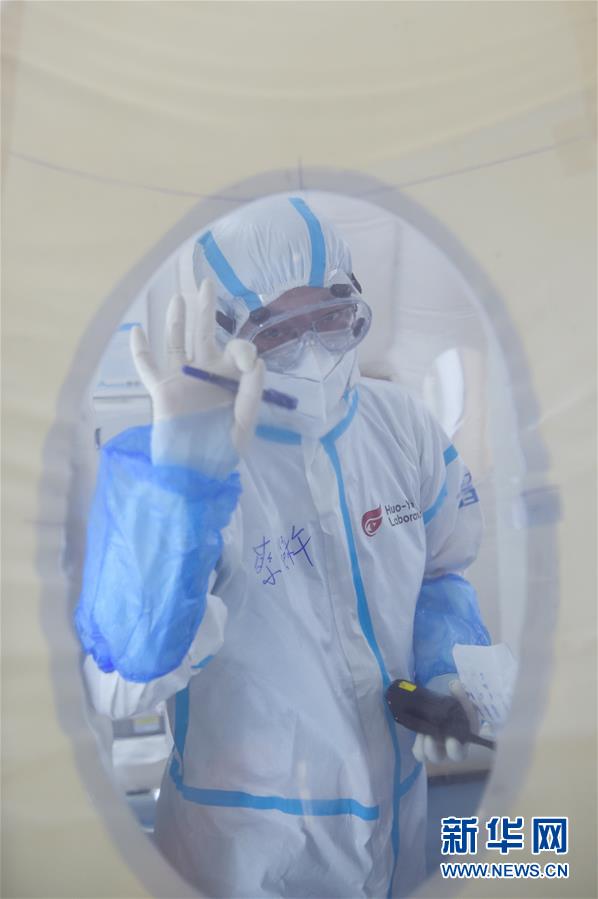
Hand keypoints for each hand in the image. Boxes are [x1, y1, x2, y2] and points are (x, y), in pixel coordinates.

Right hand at [131, 279, 263, 474]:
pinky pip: (148, 367)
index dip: (242, 348)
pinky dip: (140, 350)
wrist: (194, 472)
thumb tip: (257, 360)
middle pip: (205, 335)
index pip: (236, 351)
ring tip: (177, 297)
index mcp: (229, 380)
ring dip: (176, 321)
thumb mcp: (244, 424)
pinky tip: (137, 329)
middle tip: (206, 283)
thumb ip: (251, 392)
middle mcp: (206, 375)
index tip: (246, 359)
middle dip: (206, 310)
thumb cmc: (222, 451)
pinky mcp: (162, 392)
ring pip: (177, 343)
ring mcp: (182, 381)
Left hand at [412, 677, 478, 764]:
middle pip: (438, 758)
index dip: (455, 750)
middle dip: (432, 749)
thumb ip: (461, 694)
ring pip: (425, 755)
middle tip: (429, 737)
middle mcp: (446, 750)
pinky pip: (417, 750)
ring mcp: (434, 747)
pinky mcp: (423, 743)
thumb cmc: (461, 709)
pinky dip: (416, 743)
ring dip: (421, 746)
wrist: (449, 707)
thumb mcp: (464, 701)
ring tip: (420, 732)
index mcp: (461, 743)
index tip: (451, 740)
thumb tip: (455, 685)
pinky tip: (416, 731)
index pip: (459, 754)